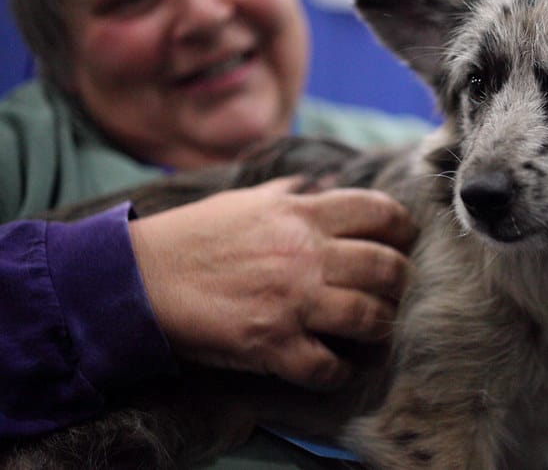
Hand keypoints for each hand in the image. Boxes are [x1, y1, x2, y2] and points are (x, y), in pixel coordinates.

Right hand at [127, 178, 416, 389]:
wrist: (138, 278)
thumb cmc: (191, 237)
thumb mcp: (243, 200)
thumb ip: (288, 193)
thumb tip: (319, 182)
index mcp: (300, 214)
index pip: (378, 212)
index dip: (402, 228)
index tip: (405, 241)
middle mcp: (304, 254)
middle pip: (386, 267)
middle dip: (400, 282)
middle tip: (394, 291)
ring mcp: (291, 300)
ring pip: (369, 316)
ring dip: (380, 326)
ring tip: (375, 328)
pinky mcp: (272, 343)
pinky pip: (327, 365)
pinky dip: (340, 371)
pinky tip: (338, 367)